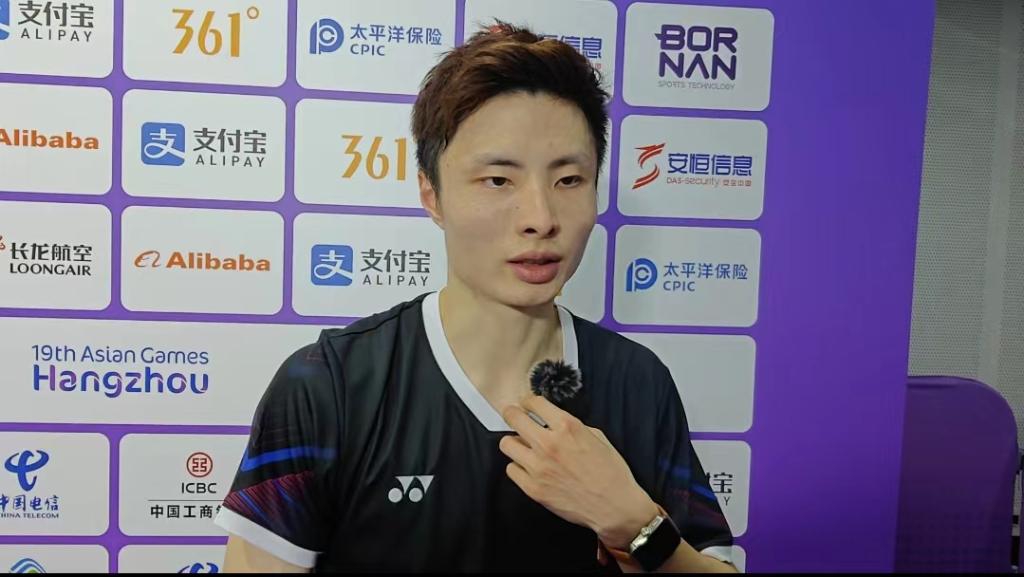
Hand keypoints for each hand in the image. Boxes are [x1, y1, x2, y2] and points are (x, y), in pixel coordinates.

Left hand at [499, 394, 659, 549]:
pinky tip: (529, 468)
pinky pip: (511, 469)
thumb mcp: (598, 437)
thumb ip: (573, 426)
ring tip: (524, 447)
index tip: (527, 405)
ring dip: (515, 443)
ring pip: (506, 444)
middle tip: (514, 417)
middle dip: (512, 414)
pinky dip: (518, 467)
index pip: (533, 402)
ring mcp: (538, 467)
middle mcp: (549, 443)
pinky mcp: (533, 488)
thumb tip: (554, 423)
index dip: (528, 402)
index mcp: (567, 427)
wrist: (615, 507)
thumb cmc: (611, 472)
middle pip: (513, 417)